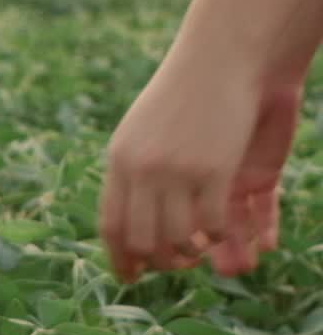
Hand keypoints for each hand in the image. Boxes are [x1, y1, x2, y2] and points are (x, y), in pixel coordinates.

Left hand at [99, 56, 302, 282]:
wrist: (220, 56)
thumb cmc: (183, 94)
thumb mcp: (142, 132)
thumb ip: (132, 170)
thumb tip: (129, 214)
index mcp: (119, 162)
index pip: (111, 224)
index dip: (119, 258)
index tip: (128, 277)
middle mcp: (141, 171)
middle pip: (142, 239)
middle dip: (157, 263)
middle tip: (174, 266)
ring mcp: (176, 172)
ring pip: (177, 239)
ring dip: (189, 255)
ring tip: (198, 253)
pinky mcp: (214, 170)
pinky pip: (213, 224)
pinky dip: (219, 238)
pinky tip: (223, 234)